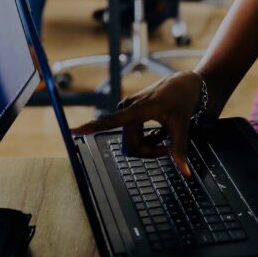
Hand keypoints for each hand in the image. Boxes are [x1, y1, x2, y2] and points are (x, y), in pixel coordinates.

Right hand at [71, 71, 203, 175]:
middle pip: (130, 145)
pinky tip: (160, 130)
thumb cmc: (182, 100)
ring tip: (165, 134)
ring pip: (132, 143)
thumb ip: (180, 150)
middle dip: (149, 151)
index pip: (111, 121)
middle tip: (168, 148)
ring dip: (150, 145)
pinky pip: (134, 136)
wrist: (185, 83)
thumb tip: (185, 173)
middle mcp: (128, 108)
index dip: (91, 127)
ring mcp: (128, 110)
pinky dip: (148, 139)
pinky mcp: (130, 111)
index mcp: (138, 109)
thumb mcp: (183, 125)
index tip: (72, 131)